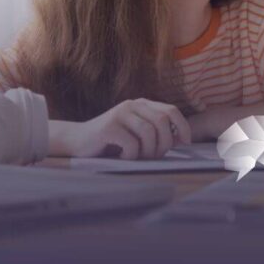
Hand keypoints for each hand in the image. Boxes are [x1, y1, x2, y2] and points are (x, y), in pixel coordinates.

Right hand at [49, 98, 190, 158]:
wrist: (76, 142)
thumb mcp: (136, 134)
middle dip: (165, 142)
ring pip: (149, 132)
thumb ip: (156, 132)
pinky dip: (132, 156)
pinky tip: (123, 159)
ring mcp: (120, 114)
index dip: (182, 126)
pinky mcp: (108, 127)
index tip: (187, 142)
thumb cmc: (111, 142)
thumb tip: (181, 138)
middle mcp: (132, 105)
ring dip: (149, 151)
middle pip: (162, 121)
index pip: (170, 110)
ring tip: (139, 159)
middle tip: (156, 157)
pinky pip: (131, 144)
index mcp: (142, 104)